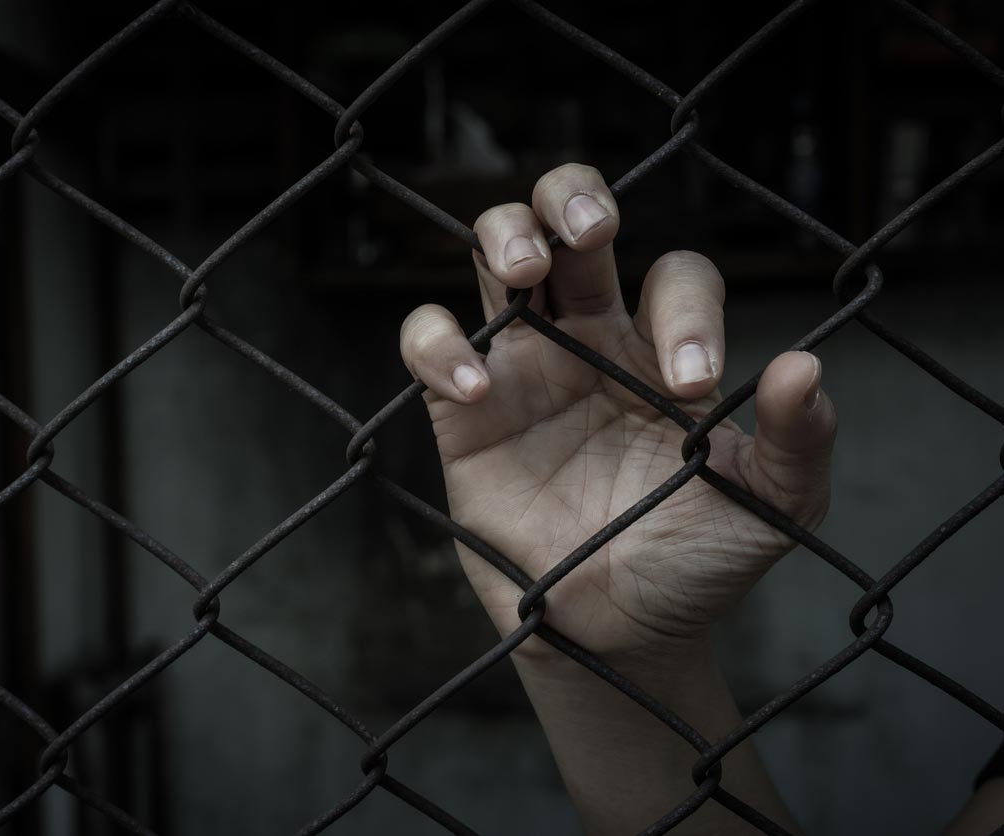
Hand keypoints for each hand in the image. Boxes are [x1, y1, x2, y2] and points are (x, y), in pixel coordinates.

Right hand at [400, 163, 836, 663]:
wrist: (616, 636)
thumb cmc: (693, 565)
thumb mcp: (770, 507)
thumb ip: (800, 441)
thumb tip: (806, 366)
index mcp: (662, 349)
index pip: (673, 276)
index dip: (686, 308)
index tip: (691, 386)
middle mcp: (588, 341)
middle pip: (566, 222)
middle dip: (573, 198)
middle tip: (593, 230)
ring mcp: (521, 369)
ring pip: (493, 255)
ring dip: (503, 235)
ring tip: (523, 270)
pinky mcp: (461, 412)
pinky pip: (429, 343)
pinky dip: (440, 346)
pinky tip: (477, 387)